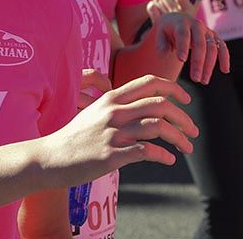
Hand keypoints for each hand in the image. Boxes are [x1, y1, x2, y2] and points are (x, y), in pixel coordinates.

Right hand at [41, 75, 197, 184]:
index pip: (149, 83)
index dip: (174, 88)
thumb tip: (144, 106)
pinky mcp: (111, 155)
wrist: (50, 157)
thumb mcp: (94, 112)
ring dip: (180, 138)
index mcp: (111, 98)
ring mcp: (112, 133)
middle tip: (193, 130)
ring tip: (187, 148)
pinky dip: (163, 155)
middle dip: (184, 118)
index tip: (187, 100)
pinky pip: (146, 151)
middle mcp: (113, 111)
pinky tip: (168, 159)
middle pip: (160, 105)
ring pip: (158, 127)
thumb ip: (117, 106)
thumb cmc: (75, 137)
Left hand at [152, 12, 229, 84]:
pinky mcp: (214, 37)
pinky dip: (225, 58)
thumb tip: (164, 53)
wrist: (177, 19)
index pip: (183, 35)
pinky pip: (222, 47)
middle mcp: (197, 25)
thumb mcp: (160, 33)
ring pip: (212, 48)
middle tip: (195, 79)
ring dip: (209, 65)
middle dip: (198, 62)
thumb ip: (161, 43)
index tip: (181, 60)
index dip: (183, 47)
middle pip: (200, 44)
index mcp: (182, 23)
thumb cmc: (167, 29)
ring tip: (203, 81)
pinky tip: (225, 70)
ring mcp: (207, 31)